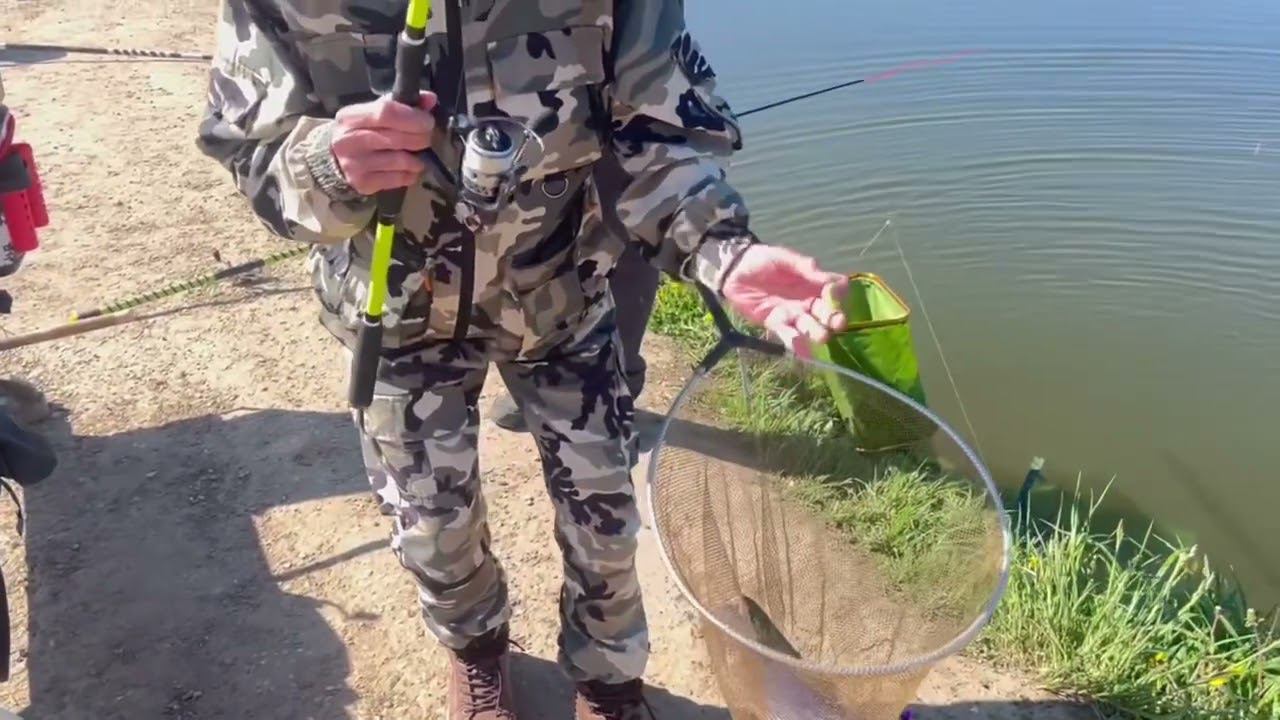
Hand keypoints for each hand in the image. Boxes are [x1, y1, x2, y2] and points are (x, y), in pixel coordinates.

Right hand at [331, 92, 436, 195]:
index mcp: (350, 117)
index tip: (427, 121)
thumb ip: (402, 104)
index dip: (412, 117)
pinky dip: (410, 174)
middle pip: (397, 138)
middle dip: (420, 138)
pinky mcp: (363, 183)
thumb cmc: (359, 131)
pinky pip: (398, 179)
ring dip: (417, 159)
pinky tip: (409, 169)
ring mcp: (354, 165)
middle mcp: (349, 141)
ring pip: (400, 161)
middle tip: (426, 138)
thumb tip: (430, 99)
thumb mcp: (373, 112)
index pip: (386, 113)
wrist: (332, 159)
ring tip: (417, 155)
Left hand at [722, 244, 848, 356]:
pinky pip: (788, 335)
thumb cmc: (762, 260)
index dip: (839, 293)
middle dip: (834, 318)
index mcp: (813, 283)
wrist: (735, 270)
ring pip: (810, 327)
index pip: (835, 290)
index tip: (837, 293)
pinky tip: (802, 349)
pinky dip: (795, 344)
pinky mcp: (776, 324)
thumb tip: (826, 274)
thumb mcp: (783, 258)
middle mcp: (807, 301)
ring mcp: (793, 314)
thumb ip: (804, 266)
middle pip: (827, 312)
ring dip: (817, 332)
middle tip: (838, 323)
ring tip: (822, 336)